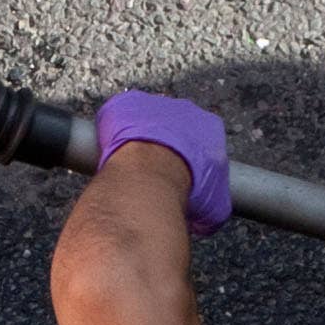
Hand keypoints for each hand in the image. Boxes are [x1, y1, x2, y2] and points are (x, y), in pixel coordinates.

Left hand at [91, 90, 231, 234]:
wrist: (151, 178)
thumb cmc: (184, 189)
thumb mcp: (213, 209)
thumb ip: (211, 204)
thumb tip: (204, 219)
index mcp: (210, 128)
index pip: (202, 141)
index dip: (190, 161)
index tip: (181, 175)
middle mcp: (184, 110)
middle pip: (174, 127)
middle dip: (164, 146)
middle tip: (154, 172)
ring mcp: (153, 104)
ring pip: (144, 120)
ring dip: (138, 138)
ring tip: (132, 166)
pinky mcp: (124, 104)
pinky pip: (117, 115)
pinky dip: (112, 130)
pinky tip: (111, 151)